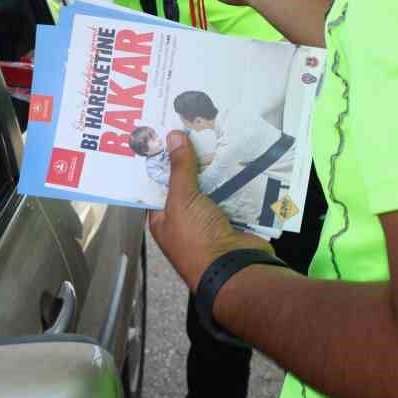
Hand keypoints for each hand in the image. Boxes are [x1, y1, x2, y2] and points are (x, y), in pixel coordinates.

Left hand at [148, 132, 269, 290]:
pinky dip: (236, 180)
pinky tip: (238, 158)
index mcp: (164, 219)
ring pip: (212, 188)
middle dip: (193, 161)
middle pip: (188, 184)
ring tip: (219, 136)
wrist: (234, 268)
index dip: (163, 161)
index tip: (168, 134)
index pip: (158, 185)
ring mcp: (211, 221)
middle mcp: (186, 221)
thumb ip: (179, 168)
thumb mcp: (182, 200)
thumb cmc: (197, 239)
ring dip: (216, 169)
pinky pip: (234, 194)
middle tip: (196, 129)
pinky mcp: (234, 220)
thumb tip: (173, 137)